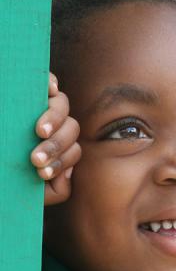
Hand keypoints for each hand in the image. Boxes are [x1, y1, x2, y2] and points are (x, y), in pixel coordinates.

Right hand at [30, 73, 80, 204]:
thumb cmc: (6, 177)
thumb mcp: (31, 190)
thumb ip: (56, 190)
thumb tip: (67, 174)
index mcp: (55, 146)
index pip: (73, 150)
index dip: (62, 161)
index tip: (41, 173)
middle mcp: (52, 126)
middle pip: (71, 128)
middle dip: (57, 145)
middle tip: (35, 159)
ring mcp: (40, 106)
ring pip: (63, 105)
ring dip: (55, 119)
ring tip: (40, 131)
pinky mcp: (27, 90)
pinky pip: (47, 80)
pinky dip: (51, 82)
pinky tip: (50, 90)